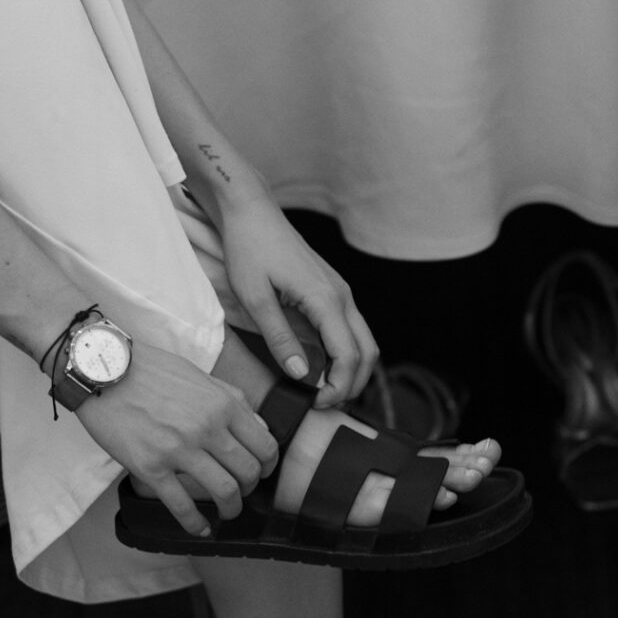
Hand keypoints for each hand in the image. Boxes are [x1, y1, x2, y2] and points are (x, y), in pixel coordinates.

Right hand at [74, 342, 278, 536]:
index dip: (268, 467)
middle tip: (241, 493)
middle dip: (250, 490)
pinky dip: (195, 523)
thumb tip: (258, 427)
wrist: (102, 368)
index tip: (261, 474)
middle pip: (248, 472)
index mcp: (222, 404)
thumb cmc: (149, 369)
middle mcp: (207, 427)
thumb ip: (232, 400)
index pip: (265, 446)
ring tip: (226, 513)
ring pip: (224, 491)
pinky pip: (182, 505)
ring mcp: (179, 449)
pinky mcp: (150, 467)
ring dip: (231, 509)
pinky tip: (200, 529)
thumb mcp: (200, 376)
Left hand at [215, 195, 381, 407]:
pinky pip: (351, 329)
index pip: (349, 355)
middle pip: (367, 352)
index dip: (338, 386)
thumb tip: (301, 375)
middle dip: (352, 384)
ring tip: (326, 390)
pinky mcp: (333, 290)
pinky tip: (323, 365)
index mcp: (325, 299)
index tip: (316, 403)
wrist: (252, 213)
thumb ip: (280, 339)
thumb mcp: (255, 299)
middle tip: (325, 404)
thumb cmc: (249, 249)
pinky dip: (346, 353)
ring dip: (352, 370)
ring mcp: (340, 292)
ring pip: (364, 341)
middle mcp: (342, 296)